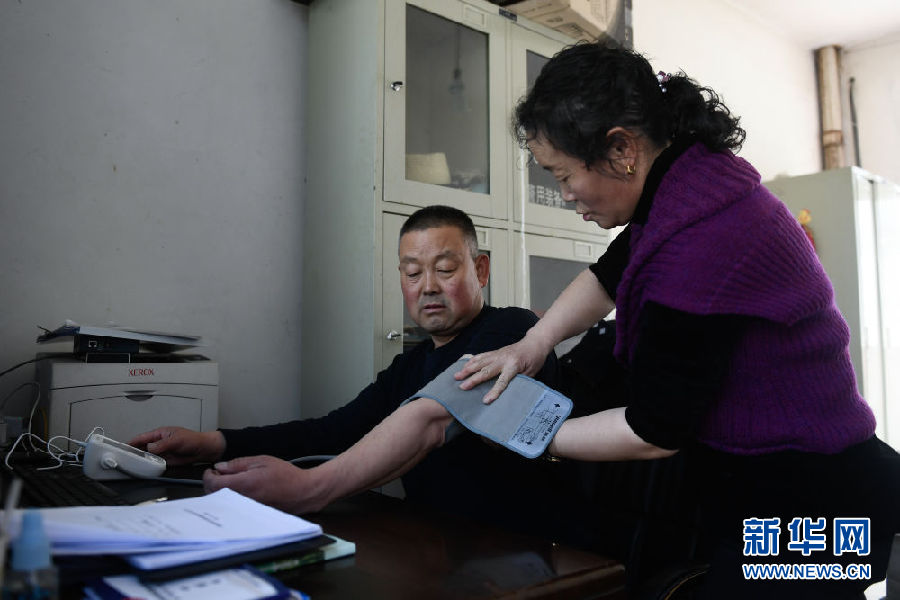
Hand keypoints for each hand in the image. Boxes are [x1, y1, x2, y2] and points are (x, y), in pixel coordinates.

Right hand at [128, 426, 224, 465]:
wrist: (204, 450)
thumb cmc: (193, 439)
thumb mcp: (176, 440)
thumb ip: (161, 445)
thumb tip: (149, 448)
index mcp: (160, 434)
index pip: (142, 438)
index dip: (132, 442)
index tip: (122, 446)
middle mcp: (159, 443)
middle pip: (142, 448)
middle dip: (134, 452)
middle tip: (124, 458)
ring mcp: (162, 452)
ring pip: (147, 457)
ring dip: (141, 460)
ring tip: (131, 464)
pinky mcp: (166, 460)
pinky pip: (154, 463)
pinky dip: (149, 466)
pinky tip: (144, 469)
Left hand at [203, 455, 324, 513]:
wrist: (302, 492)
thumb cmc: (285, 475)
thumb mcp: (261, 461)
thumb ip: (238, 464)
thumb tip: (220, 467)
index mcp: (243, 485)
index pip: (213, 484)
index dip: (208, 476)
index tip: (211, 471)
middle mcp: (242, 500)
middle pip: (214, 495)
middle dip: (213, 484)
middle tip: (220, 474)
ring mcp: (245, 510)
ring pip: (223, 503)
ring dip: (221, 492)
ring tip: (231, 482)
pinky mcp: (250, 515)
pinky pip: (234, 508)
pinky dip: (231, 499)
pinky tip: (240, 492)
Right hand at [453, 335, 550, 403]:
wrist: (534, 343)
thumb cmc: (535, 359)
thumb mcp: (531, 373)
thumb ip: (519, 382)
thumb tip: (508, 393)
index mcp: (514, 365)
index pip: (502, 381)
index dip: (494, 392)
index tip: (485, 401)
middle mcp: (503, 359)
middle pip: (486, 370)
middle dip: (473, 379)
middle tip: (462, 387)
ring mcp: (498, 354)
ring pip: (480, 361)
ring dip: (467, 369)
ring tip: (456, 376)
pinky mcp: (495, 352)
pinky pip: (481, 356)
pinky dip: (471, 360)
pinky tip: (463, 365)